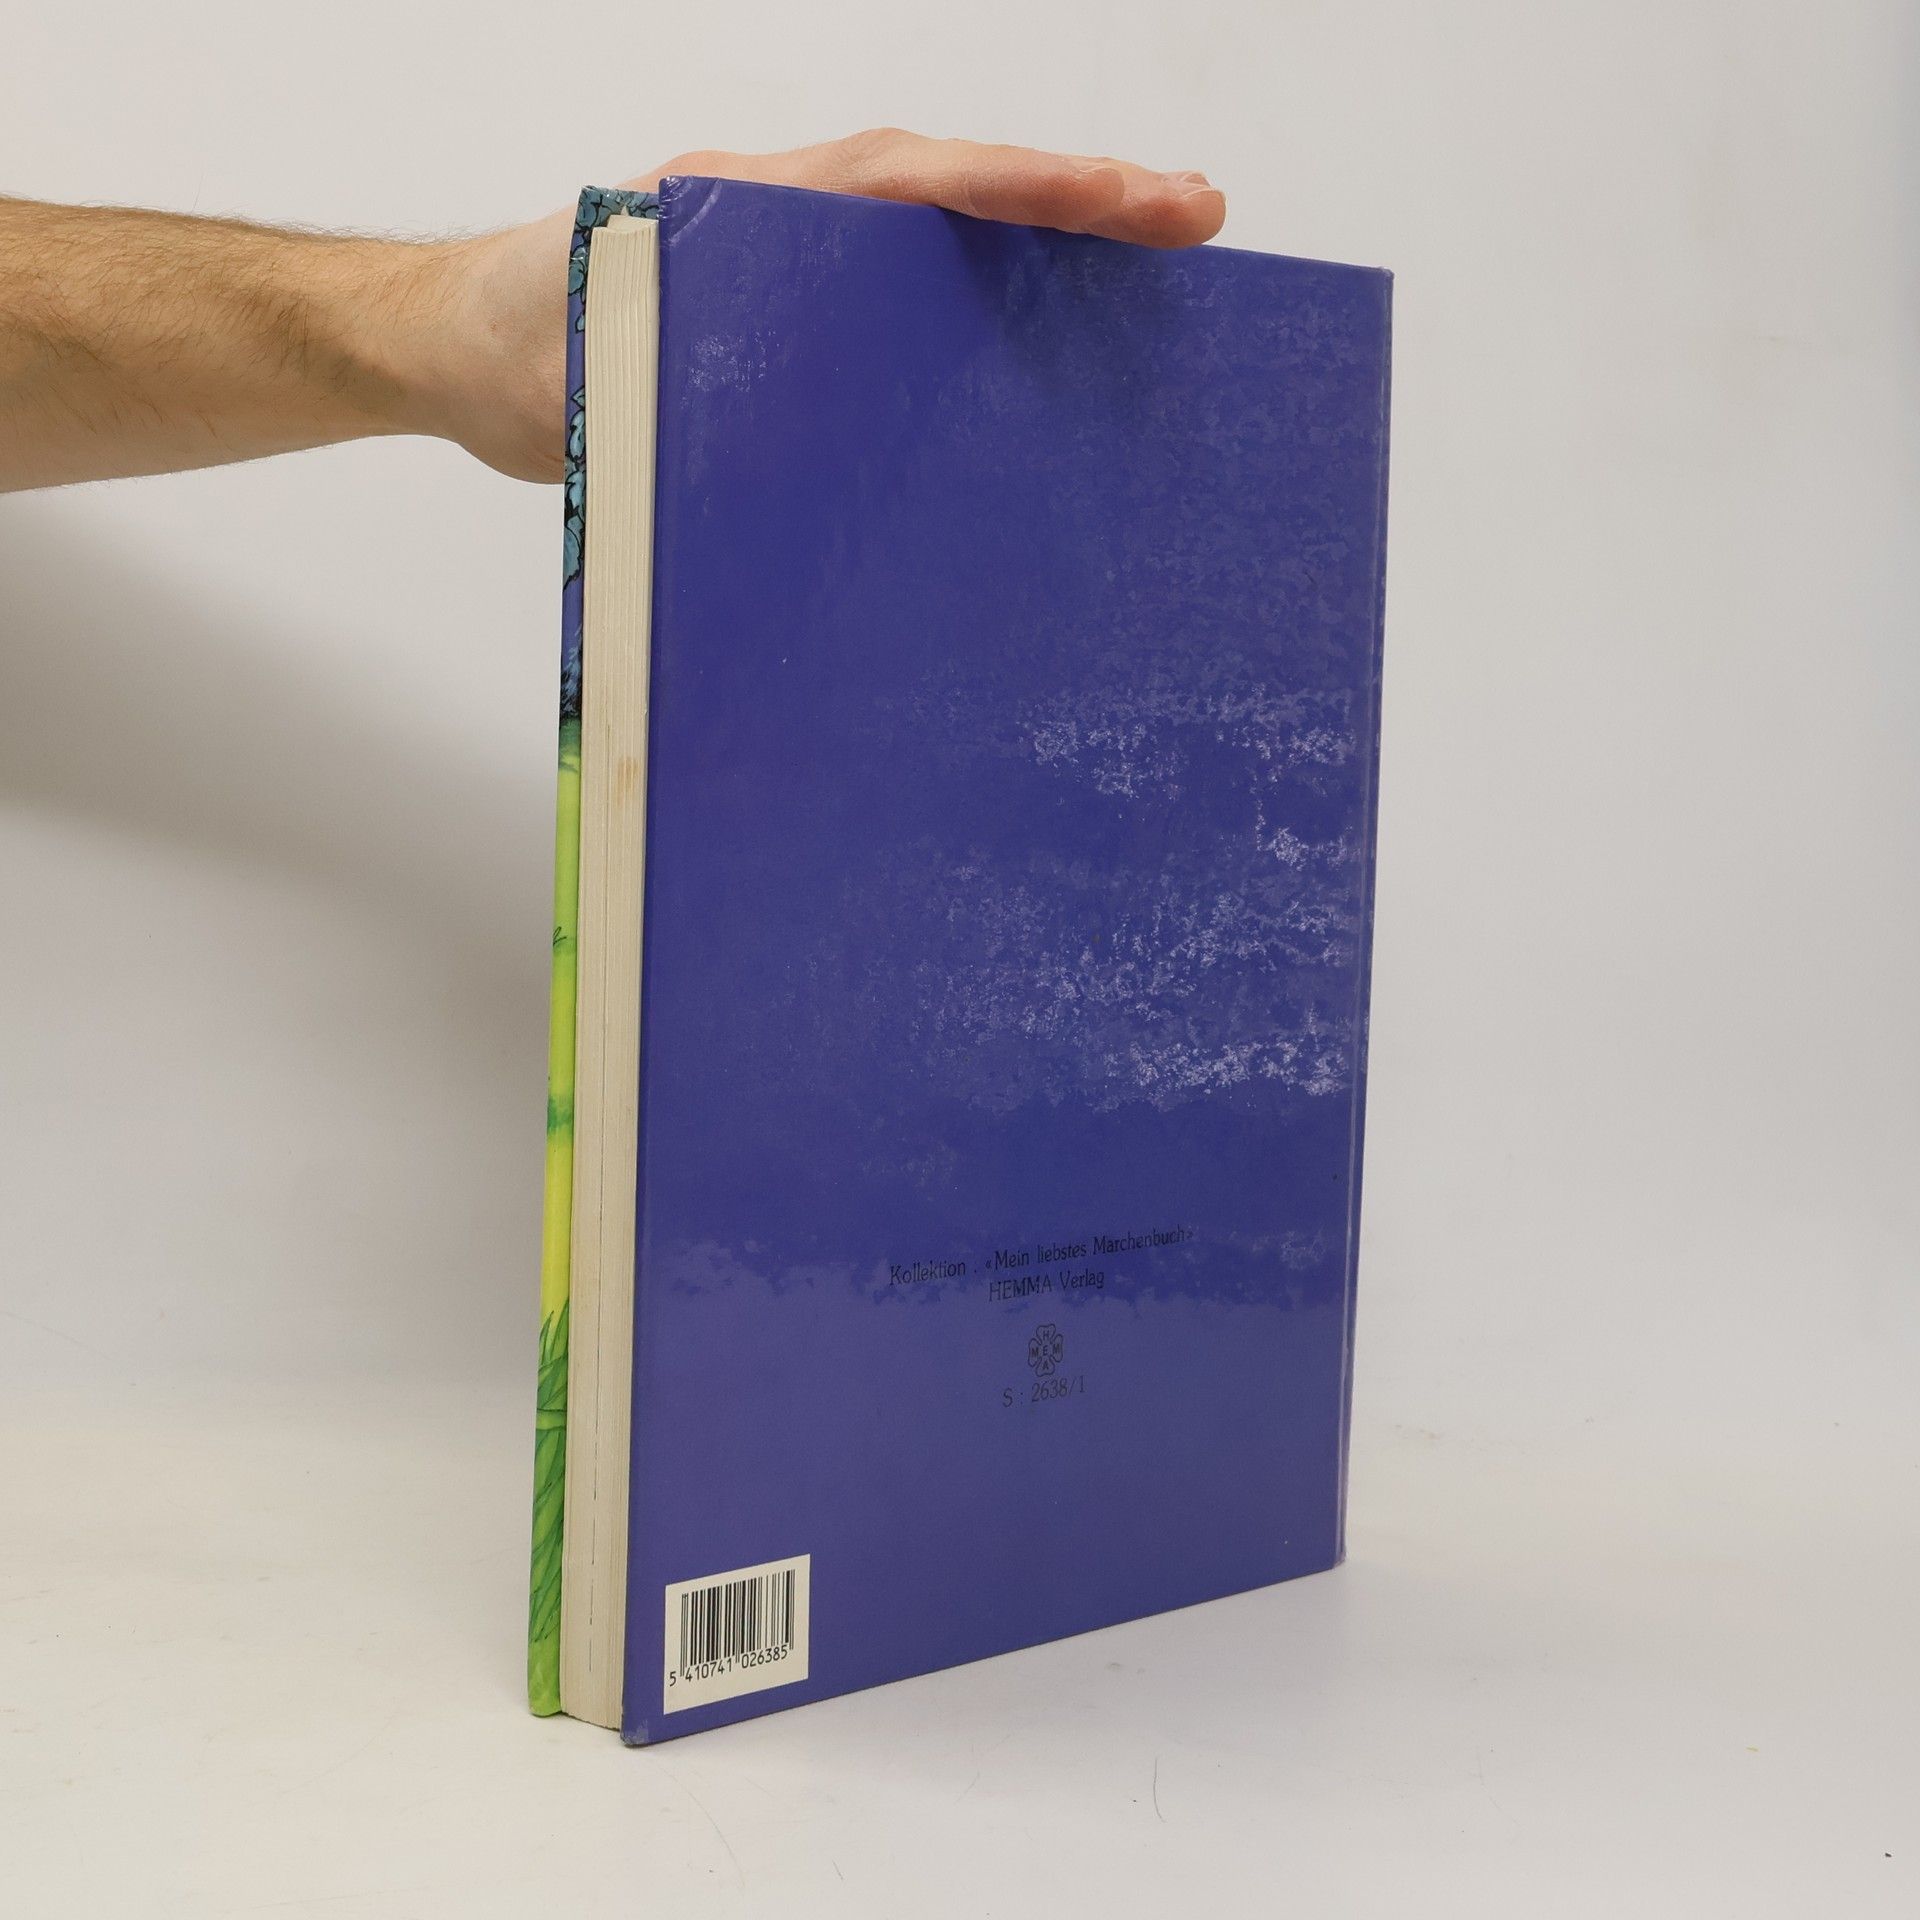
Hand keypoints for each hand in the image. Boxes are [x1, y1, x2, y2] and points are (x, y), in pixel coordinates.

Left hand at [418, 131, 1226, 483]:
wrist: (461, 351)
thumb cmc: (512, 337)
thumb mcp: (579, 344)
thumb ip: (659, 344)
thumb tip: (753, 386)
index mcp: (751, 207)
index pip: (908, 180)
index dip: (1020, 187)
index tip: (1126, 199)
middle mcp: (790, 221)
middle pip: (955, 191)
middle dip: (1076, 201)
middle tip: (1192, 217)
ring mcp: (799, 269)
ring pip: (945, 240)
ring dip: (1046, 250)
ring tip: (1154, 269)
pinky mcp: (797, 327)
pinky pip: (909, 304)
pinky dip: (986, 305)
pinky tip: (1047, 348)